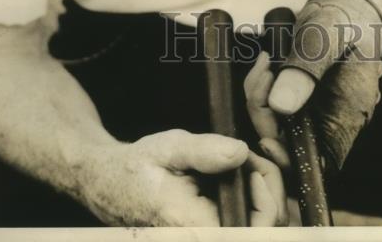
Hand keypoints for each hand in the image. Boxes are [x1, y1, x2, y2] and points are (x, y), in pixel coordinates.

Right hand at [83, 129, 287, 225]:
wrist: (112, 184)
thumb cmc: (139, 167)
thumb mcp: (170, 148)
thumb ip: (204, 151)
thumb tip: (240, 153)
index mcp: (194, 229)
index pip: (254, 232)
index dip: (267, 199)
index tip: (255, 165)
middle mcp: (201, 239)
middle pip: (264, 231)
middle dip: (270, 189)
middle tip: (254, 157)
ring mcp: (207, 237)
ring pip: (259, 229)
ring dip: (264, 194)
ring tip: (248, 163)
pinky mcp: (211, 234)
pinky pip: (244, 225)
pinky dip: (253, 200)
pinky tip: (244, 175)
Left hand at [247, 0, 381, 173]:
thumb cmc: (347, 13)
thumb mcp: (326, 33)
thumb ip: (305, 68)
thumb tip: (280, 107)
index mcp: (347, 114)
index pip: (315, 162)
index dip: (287, 159)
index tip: (265, 136)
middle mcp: (334, 119)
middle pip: (290, 142)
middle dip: (265, 115)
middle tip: (261, 74)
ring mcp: (320, 109)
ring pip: (281, 124)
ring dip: (262, 99)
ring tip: (264, 63)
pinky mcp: (306, 95)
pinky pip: (279, 105)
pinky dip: (267, 89)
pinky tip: (266, 63)